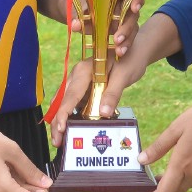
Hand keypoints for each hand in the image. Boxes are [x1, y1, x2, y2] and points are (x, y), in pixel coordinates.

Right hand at [50, 6, 159, 145]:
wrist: (134, 49)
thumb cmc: (129, 58)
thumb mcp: (123, 75)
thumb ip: (112, 94)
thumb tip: (104, 114)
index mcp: (84, 70)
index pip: (71, 95)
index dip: (63, 113)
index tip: (60, 128)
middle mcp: (78, 76)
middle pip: (64, 101)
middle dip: (59, 122)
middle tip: (57, 142)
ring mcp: (80, 82)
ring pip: (67, 104)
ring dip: (63, 121)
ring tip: (61, 141)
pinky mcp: (85, 88)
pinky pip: (75, 104)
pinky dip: (71, 117)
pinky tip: (71, 130)